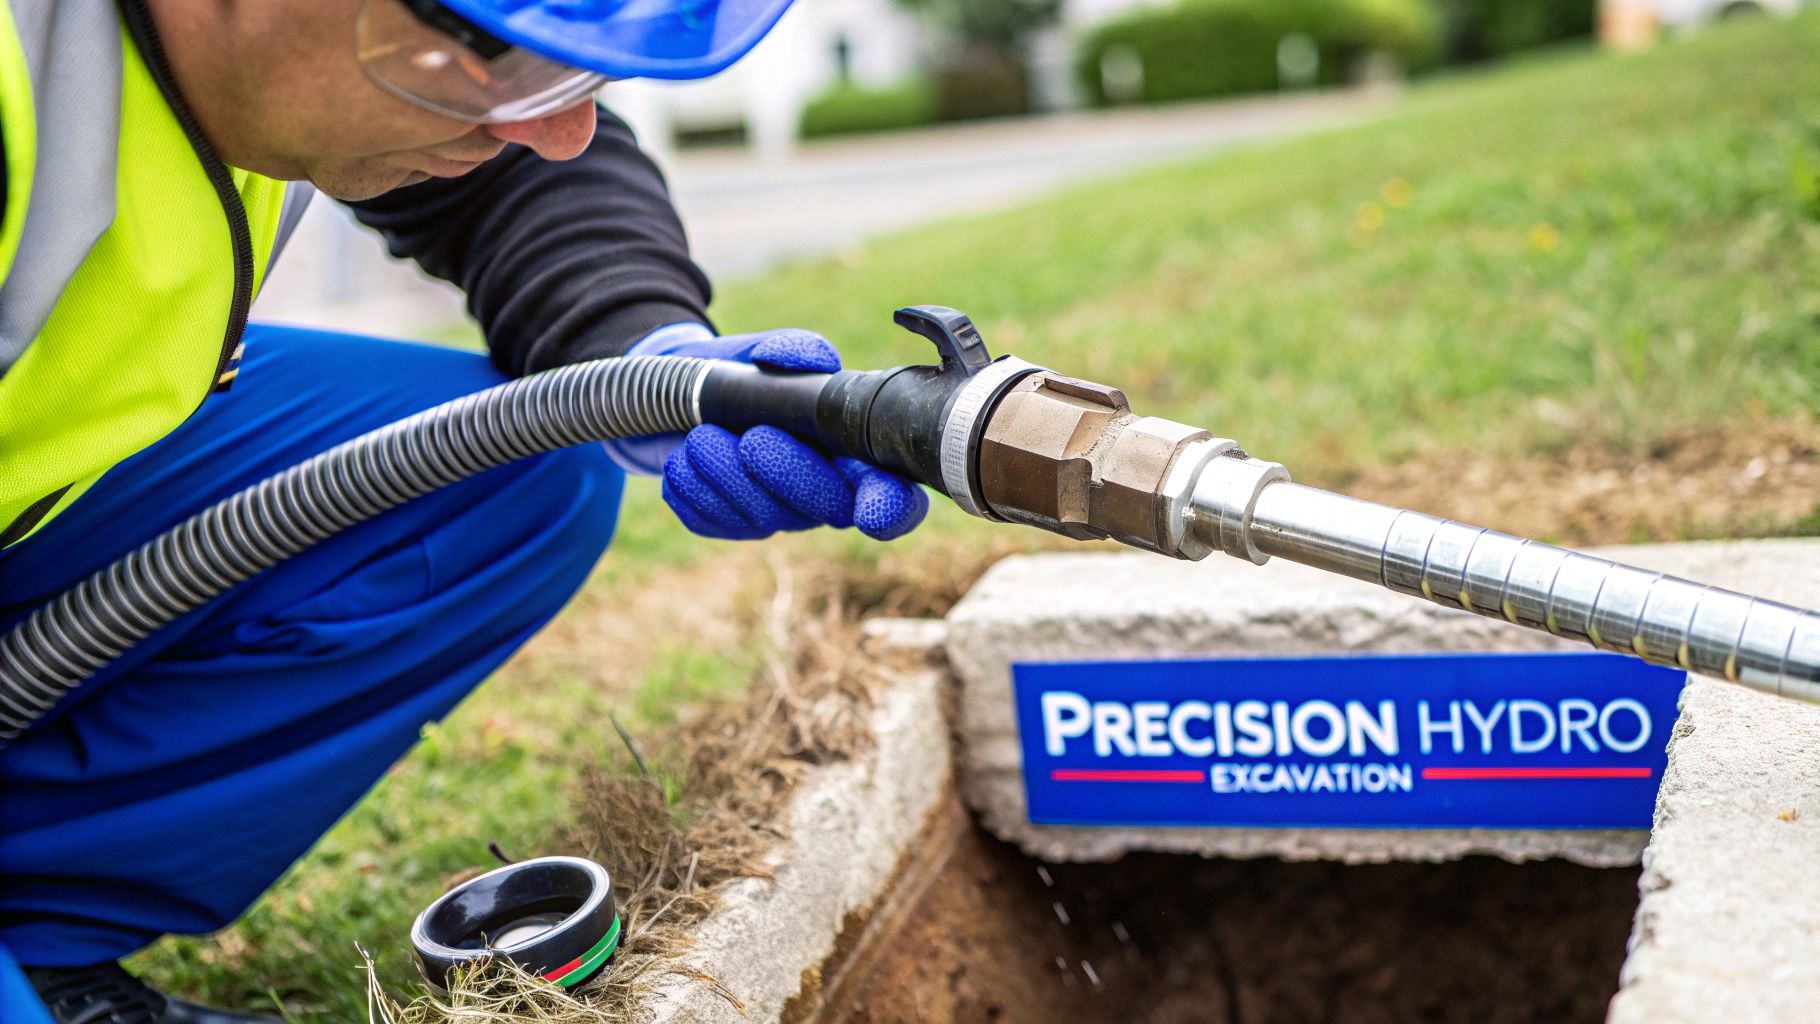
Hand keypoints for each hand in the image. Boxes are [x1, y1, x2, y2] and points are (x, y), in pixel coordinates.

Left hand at [603, 325, 928, 541]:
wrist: (684, 392)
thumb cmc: (747, 372)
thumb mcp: (770, 350)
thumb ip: (798, 350)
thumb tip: (807, 361)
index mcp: (856, 451)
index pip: (894, 494)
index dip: (891, 506)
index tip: (871, 506)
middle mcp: (827, 491)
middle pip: (829, 509)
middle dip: (791, 475)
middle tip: (753, 439)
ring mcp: (780, 514)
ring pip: (766, 518)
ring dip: (727, 475)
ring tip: (701, 436)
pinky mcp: (731, 525)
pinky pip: (717, 523)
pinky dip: (694, 489)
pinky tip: (684, 460)